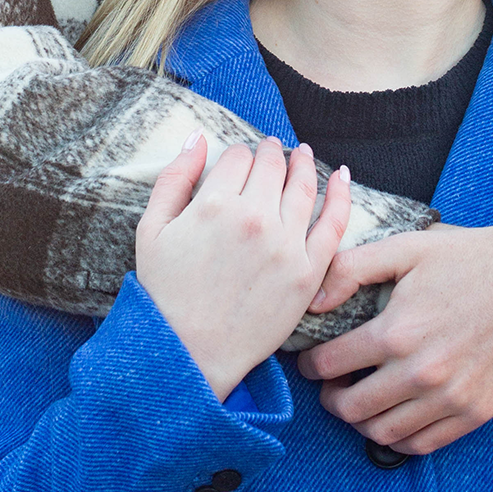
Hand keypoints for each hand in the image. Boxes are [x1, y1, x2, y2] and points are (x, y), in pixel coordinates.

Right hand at [136, 135, 350, 401]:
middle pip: (271, 166)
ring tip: (302, 153)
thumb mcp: (151, 229)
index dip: (237, 156)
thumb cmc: (164, 294)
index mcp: (215, 204)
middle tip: (272, 149)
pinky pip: (333, 224)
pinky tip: (341, 176)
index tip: (238, 161)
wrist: (187, 354)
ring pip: (302, 186)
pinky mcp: (307, 272)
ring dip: (303, 163)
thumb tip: (197, 137)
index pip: (236, 158)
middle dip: (270, 152)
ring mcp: (285, 245)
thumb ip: (174, 177)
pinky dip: (341, 194)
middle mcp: (254, 218)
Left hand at [295, 207, 492, 453]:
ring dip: (360, 422)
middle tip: (329, 386)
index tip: (309, 361)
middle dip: (329, 398)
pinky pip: (422, 445)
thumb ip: (350, 270)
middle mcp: (421, 373)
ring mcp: (451, 398)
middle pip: (349, 408)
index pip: (328, 365)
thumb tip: (313, 302)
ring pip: (382, 433)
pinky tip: (393, 417)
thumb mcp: (406, 247)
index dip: (309, 364)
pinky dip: (398, 438)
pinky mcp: (476, 412)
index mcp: (397, 331)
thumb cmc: (470, 258)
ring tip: (359, 401)